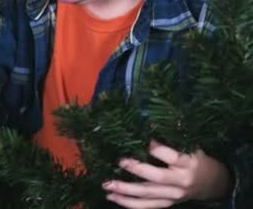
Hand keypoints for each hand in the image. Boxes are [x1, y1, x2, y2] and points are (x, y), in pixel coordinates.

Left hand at [102, 140, 231, 208]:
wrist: (212, 184)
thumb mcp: (191, 146)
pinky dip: (129, 203)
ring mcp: (173, 195)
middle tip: (120, 161)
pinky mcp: (167, 203)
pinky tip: (113, 197)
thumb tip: (152, 119)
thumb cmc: (196, 160)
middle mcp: (180, 181)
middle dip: (137, 170)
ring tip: (107, 185)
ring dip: (126, 191)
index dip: (158, 149)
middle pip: (157, 178)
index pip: (173, 157)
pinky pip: (147, 206)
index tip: (146, 140)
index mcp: (188, 163)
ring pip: (148, 195)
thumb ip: (174, 137)